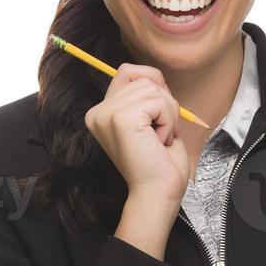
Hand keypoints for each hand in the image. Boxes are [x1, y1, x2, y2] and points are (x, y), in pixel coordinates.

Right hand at [84, 62, 190, 207]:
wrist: (157, 194)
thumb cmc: (160, 164)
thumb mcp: (152, 121)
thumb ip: (147, 96)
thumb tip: (155, 76)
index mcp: (101, 113)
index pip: (128, 71)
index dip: (154, 87)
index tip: (159, 117)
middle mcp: (98, 112)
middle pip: (144, 77)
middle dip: (165, 103)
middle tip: (161, 134)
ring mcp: (106, 114)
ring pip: (153, 88)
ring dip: (168, 114)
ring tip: (159, 139)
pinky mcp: (120, 118)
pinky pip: (158, 101)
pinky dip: (168, 121)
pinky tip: (158, 141)